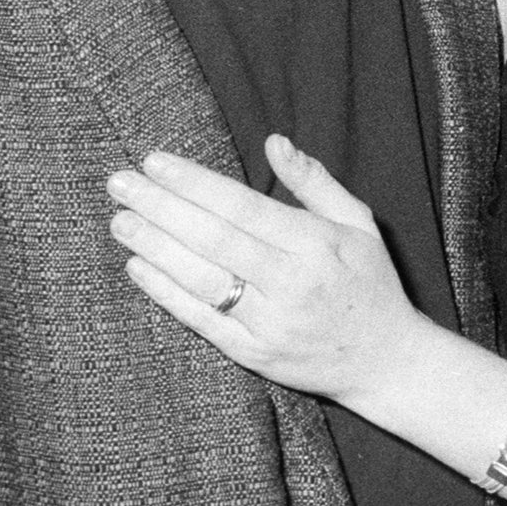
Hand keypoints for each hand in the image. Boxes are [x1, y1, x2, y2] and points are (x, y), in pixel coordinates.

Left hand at [107, 134, 430, 402]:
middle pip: (214, 240)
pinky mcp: (254, 355)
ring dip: (155, 248)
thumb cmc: (370, 282)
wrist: (386, 362)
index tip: (155, 162)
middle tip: (120, 183)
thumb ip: (314, 182)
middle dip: (161, 208)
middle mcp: (291, 283)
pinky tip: (138, 267)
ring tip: (120, 221)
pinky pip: (202, 321)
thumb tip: (274, 142)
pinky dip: (167, 294)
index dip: (195, 184)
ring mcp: (270, 323)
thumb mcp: (358, 223)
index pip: (242, 208)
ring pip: (202, 280)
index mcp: (316, 245)